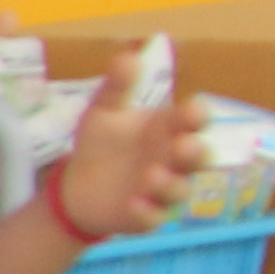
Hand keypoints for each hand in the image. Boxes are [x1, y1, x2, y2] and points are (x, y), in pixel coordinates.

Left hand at [44, 87, 201, 246]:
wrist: (76, 184)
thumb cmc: (102, 144)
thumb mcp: (105, 112)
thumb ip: (117, 87)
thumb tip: (128, 55)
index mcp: (169, 130)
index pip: (193, 122)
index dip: (196, 118)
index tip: (191, 113)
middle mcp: (173, 161)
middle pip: (198, 157)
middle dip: (194, 152)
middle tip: (182, 146)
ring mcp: (162, 191)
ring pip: (179, 190)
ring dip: (169, 184)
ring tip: (150, 175)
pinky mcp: (145, 216)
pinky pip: (153, 218)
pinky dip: (145, 213)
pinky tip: (132, 204)